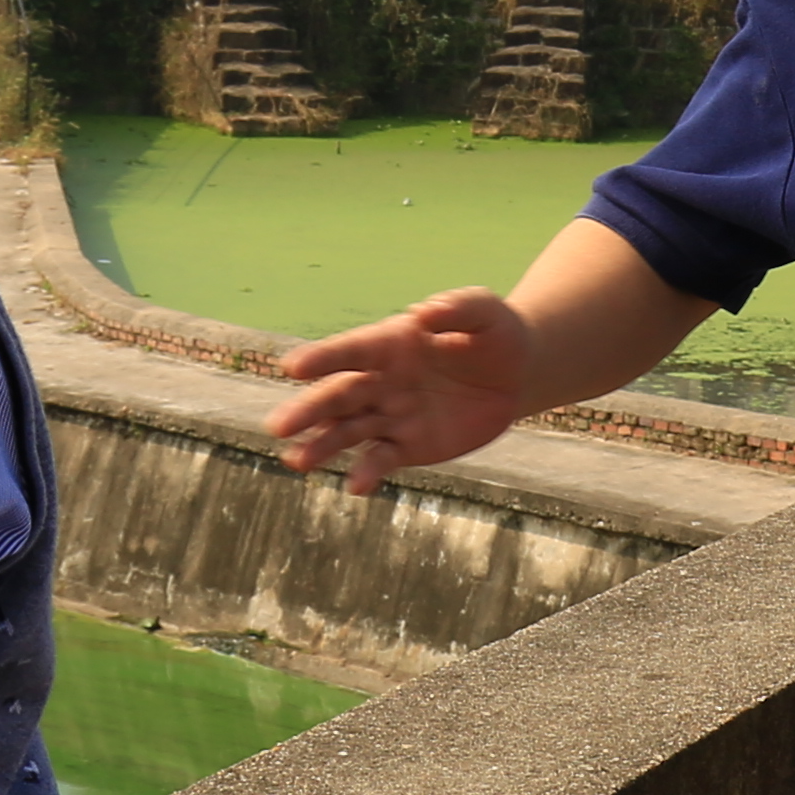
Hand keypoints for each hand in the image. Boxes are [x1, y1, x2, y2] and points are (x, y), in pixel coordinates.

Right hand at [267, 289, 535, 490]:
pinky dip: (367, 472)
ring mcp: (390, 415)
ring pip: (347, 432)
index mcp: (388, 343)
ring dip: (321, 446)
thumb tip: (424, 311)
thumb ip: (457, 308)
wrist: (515, 375)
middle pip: (337, 396)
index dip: (322, 358)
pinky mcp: (408, 446)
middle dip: (308, 410)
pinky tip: (355, 486)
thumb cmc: (493, 333)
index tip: (292, 368)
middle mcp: (380, 380)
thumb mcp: (484, 311)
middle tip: (279, 426)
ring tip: (296, 460)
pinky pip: (381, 459)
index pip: (349, 351)